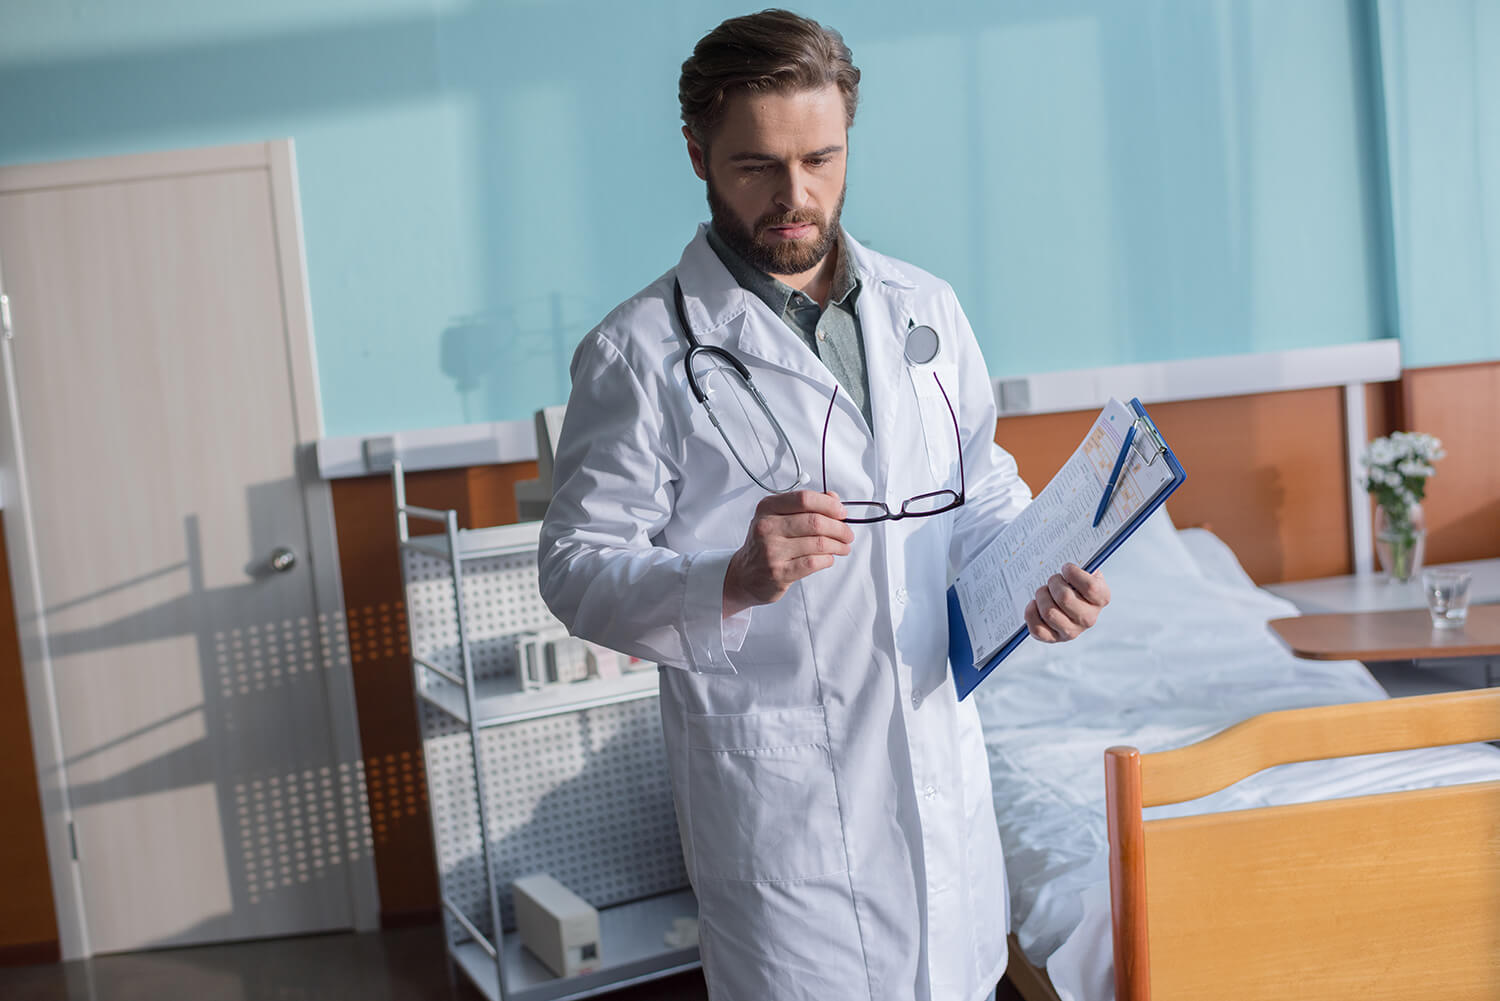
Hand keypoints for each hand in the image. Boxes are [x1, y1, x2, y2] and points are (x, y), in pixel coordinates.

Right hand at [723, 491, 853, 617]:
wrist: (744, 575)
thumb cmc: (766, 544)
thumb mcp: (778, 517)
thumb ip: (805, 506)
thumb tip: (833, 498)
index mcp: (767, 508)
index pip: (804, 499)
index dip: (829, 504)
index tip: (841, 512)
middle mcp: (767, 527)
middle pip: (815, 522)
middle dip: (839, 528)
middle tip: (847, 534)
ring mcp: (772, 551)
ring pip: (818, 543)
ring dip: (838, 545)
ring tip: (843, 547)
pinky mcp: (779, 572)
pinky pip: (813, 562)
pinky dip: (827, 559)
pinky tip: (828, 558)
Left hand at [1024, 563, 1109, 642]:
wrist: (1070, 600)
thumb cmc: (1076, 582)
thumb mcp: (1085, 571)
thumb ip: (1084, 565)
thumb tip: (1077, 560)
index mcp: (1101, 599)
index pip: (1090, 587)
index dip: (1073, 573)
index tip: (1066, 568)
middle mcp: (1089, 618)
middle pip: (1065, 598)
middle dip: (1053, 583)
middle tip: (1052, 580)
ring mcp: (1072, 631)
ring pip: (1049, 612)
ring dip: (1041, 596)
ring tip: (1043, 592)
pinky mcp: (1054, 638)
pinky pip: (1038, 628)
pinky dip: (1031, 613)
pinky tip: (1034, 604)